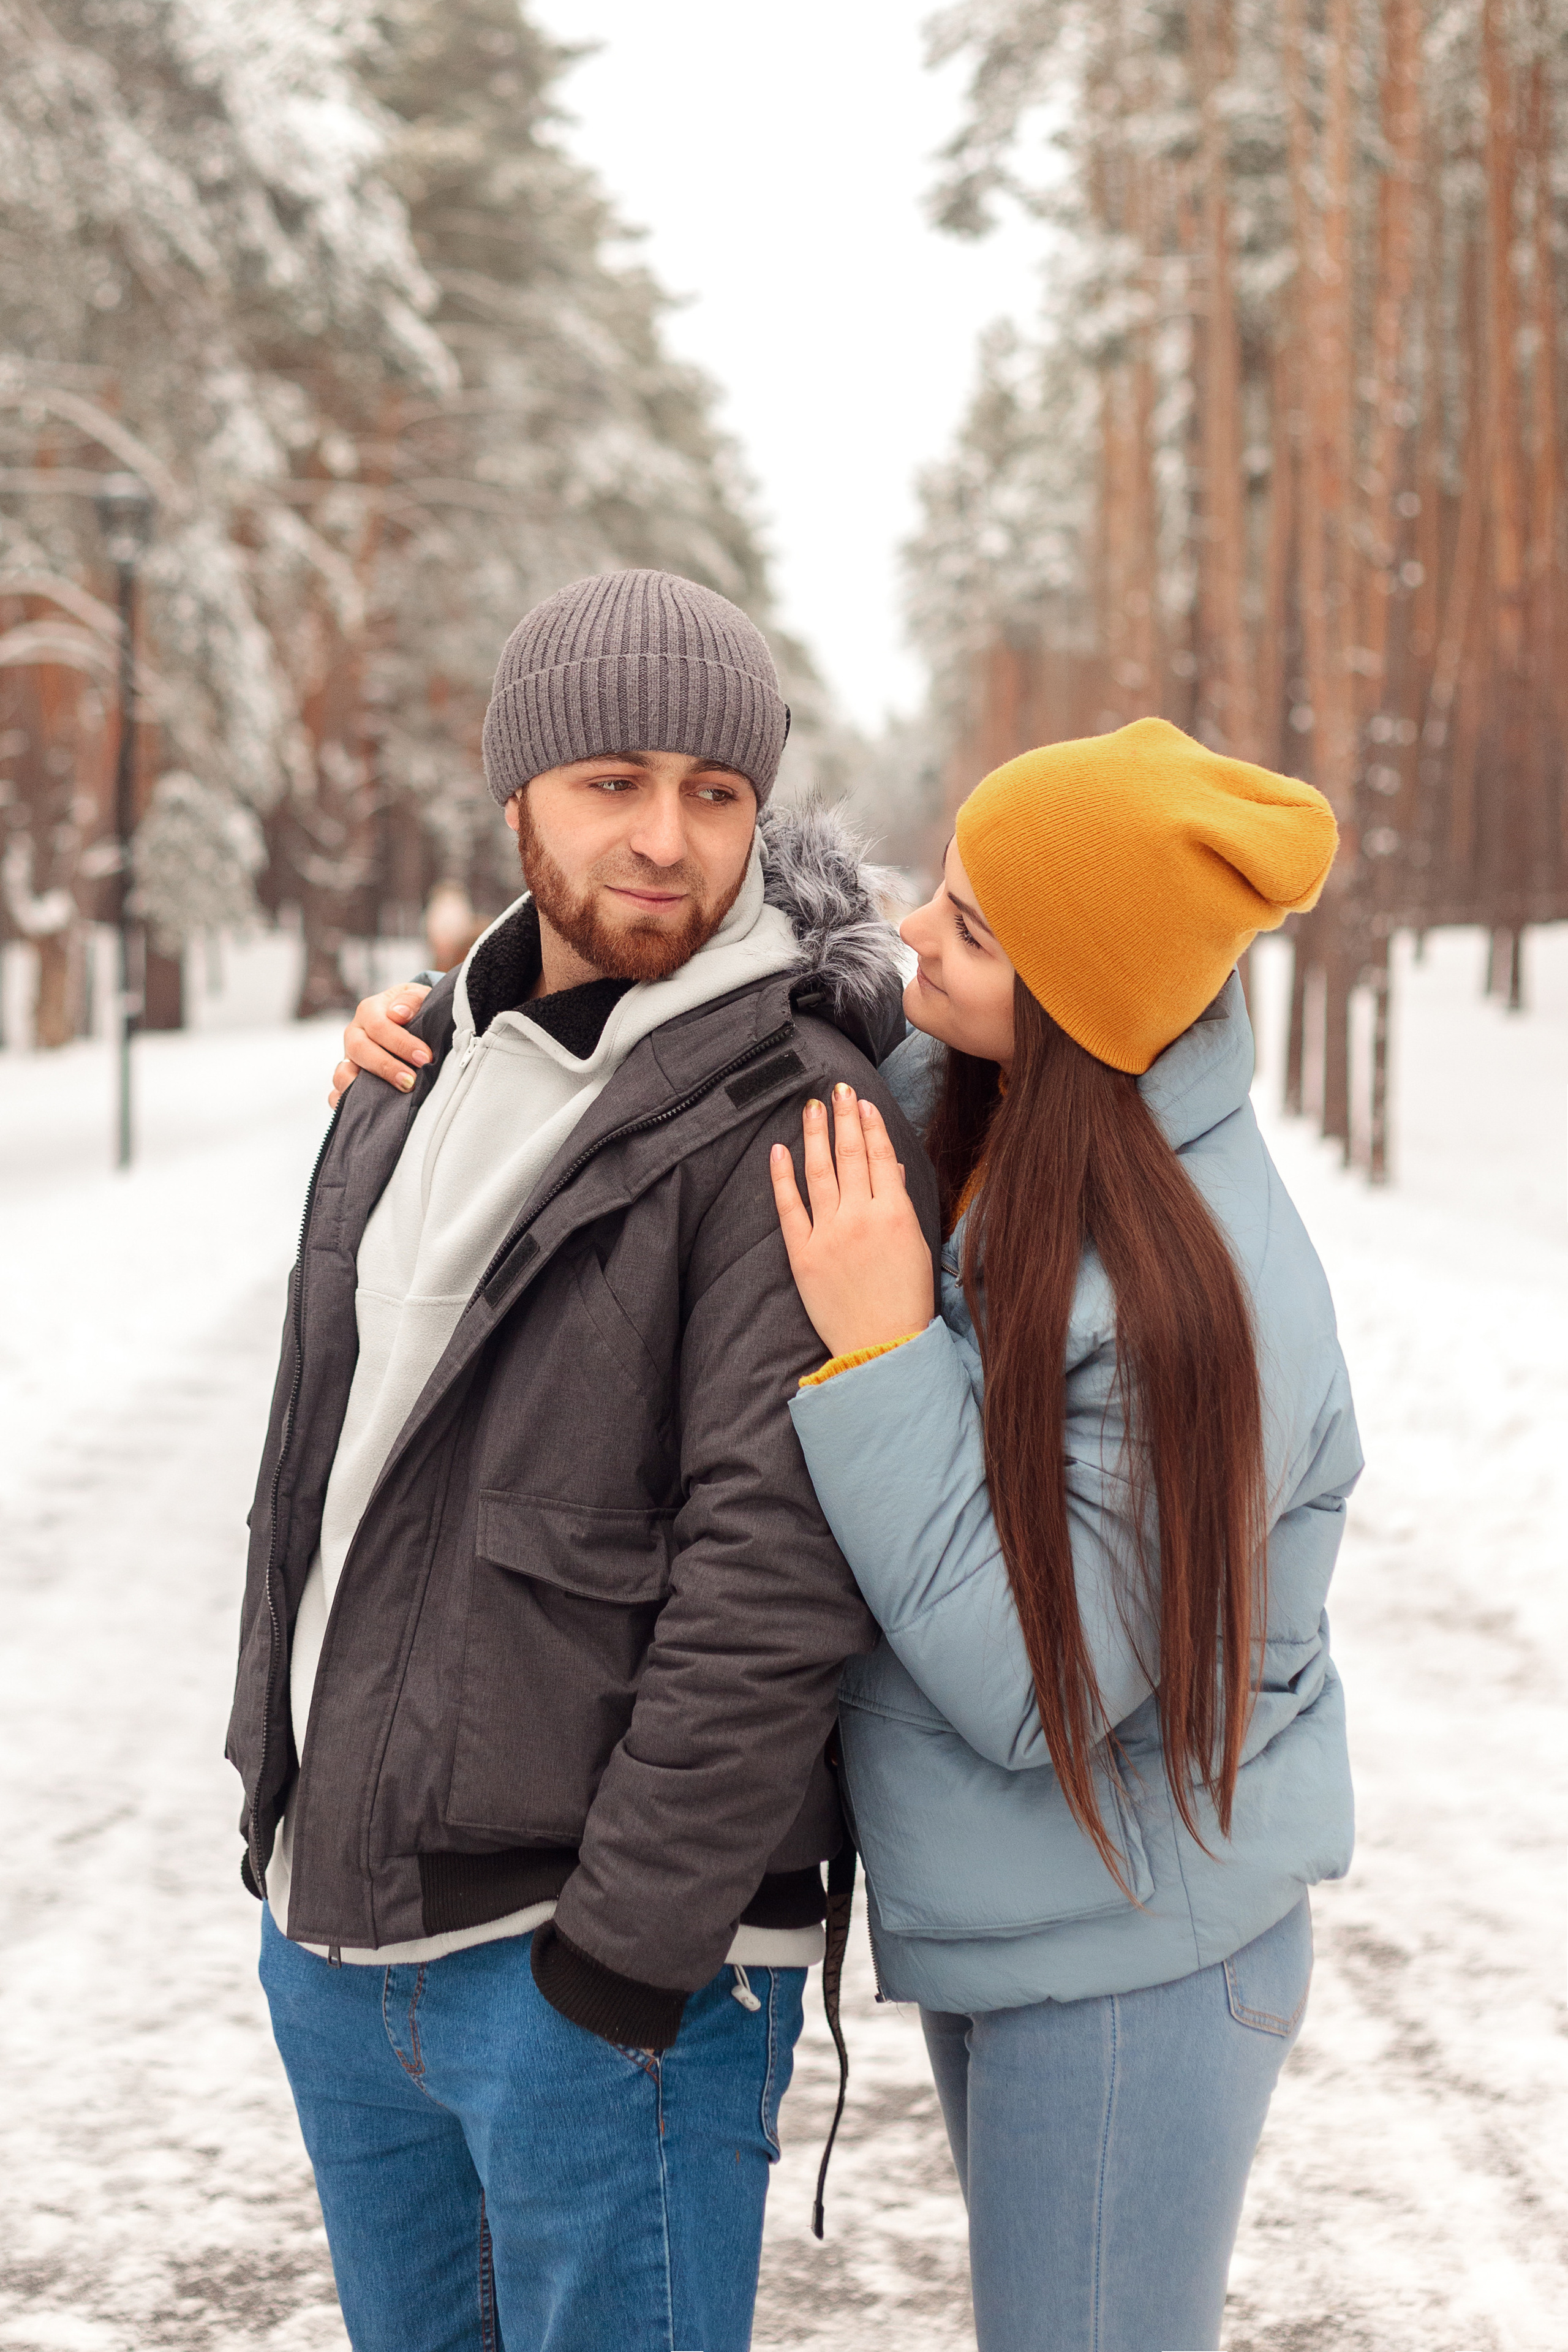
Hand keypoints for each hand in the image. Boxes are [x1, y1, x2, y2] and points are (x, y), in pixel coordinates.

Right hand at [328, 982, 432, 1106]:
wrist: (408, 1021)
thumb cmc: (415, 1010)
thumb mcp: (418, 997)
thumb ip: (411, 1000)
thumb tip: (398, 1013)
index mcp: (369, 1012)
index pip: (379, 1026)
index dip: (401, 1043)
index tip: (425, 1058)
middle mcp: (354, 1034)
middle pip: (359, 1050)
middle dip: (386, 1067)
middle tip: (411, 1081)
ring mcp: (348, 1058)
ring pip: (342, 1073)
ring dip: (362, 1087)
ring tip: (386, 1097)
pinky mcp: (348, 1078)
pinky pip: (336, 1093)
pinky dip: (342, 1102)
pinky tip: (361, 1109)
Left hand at [769, 1085, 933, 1359]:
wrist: (881, 1347)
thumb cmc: (905, 1299)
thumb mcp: (916, 1246)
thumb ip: (899, 1204)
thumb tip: (889, 1168)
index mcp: (895, 1215)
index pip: (881, 1158)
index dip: (871, 1127)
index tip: (863, 1103)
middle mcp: (861, 1218)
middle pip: (851, 1156)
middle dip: (844, 1118)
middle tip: (838, 1089)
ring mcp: (829, 1235)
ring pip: (820, 1173)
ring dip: (815, 1135)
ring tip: (811, 1107)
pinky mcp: (802, 1254)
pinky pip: (789, 1207)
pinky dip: (782, 1177)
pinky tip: (779, 1150)